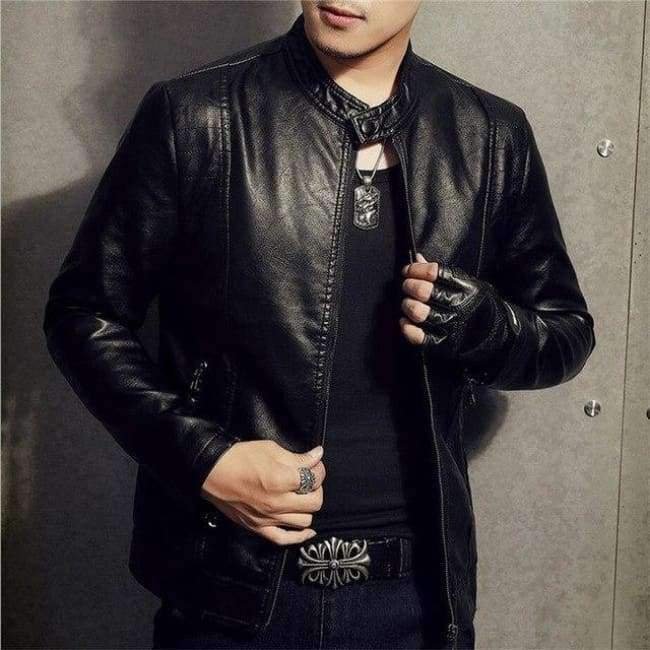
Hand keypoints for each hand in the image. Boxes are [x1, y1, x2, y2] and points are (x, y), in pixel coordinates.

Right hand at [200, 440, 325, 545]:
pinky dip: (299, 537)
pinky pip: (285, 539)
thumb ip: (297, 457)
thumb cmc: (240, 457)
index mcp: (281, 480)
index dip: (318, 469)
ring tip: (301, 496)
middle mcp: (277, 503)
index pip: (314, 479)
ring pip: (305, 521)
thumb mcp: (271, 449)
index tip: (314, 464)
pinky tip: (307, 530)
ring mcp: (268, 518)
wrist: (212, 472)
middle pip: (315, 502)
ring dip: (308, 508)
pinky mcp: (258, 527)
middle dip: (317, 489)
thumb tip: (318, 455)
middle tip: (309, 479)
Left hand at [399, 252, 516, 370]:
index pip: (433, 272)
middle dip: (409, 285)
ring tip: (407, 303)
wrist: (494, 334)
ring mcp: (450, 326)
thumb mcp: (467, 283)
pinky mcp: (443, 344)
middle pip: (423, 291)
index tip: (407, 271)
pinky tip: (405, 321)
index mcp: (465, 287)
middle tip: (407, 286)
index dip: (415, 269)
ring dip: (407, 305)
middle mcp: (458, 306)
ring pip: (418, 312)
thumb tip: (417, 258)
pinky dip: (407, 328)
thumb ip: (440, 272)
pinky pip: (418, 336)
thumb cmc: (476, 304)